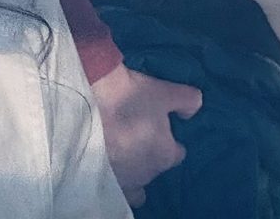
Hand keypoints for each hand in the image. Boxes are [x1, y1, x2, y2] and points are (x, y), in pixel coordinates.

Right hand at [91, 64, 200, 204]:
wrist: (87, 101)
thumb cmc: (129, 97)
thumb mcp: (165, 92)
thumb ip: (188, 101)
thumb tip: (192, 111)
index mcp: (164, 155)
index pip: (177, 153)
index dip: (170, 140)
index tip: (158, 126)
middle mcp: (145, 175)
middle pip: (153, 168)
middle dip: (148, 155)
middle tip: (135, 133)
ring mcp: (121, 181)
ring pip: (133, 184)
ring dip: (130, 171)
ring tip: (118, 151)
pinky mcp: (99, 180)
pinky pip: (112, 187)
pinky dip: (111, 178)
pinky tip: (103, 161)